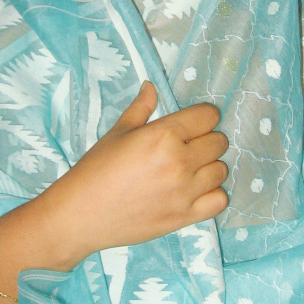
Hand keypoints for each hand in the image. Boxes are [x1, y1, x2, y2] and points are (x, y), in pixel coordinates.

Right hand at [50, 81, 228, 263]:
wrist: (82, 214)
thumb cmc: (97, 168)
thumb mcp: (118, 132)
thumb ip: (141, 107)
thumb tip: (151, 86)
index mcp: (164, 135)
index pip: (207, 116)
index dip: (202, 117)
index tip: (193, 123)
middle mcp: (180, 162)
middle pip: (218, 142)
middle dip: (207, 140)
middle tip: (188, 146)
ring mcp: (185, 192)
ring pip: (221, 170)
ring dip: (210, 167)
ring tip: (191, 169)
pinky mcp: (186, 217)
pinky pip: (220, 200)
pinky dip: (213, 193)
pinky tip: (197, 191)